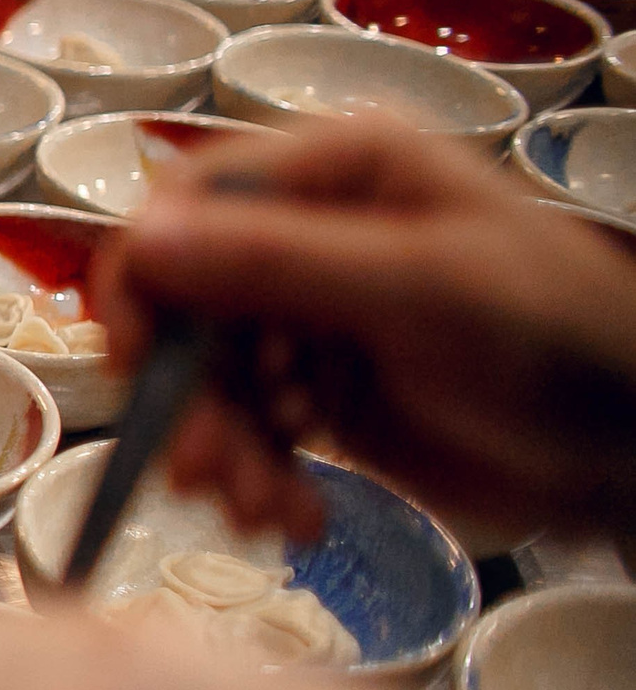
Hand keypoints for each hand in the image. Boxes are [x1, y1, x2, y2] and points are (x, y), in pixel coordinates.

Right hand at [91, 120, 635, 537]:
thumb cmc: (553, 338)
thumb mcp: (420, 288)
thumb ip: (279, 261)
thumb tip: (140, 239)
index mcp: (334, 172)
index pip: (187, 208)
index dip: (146, 283)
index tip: (136, 365)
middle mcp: (308, 235)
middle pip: (184, 306)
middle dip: (187, 397)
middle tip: (205, 473)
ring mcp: (313, 318)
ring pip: (204, 380)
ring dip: (219, 451)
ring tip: (262, 511)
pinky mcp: (322, 396)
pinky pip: (246, 431)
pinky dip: (255, 480)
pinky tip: (295, 518)